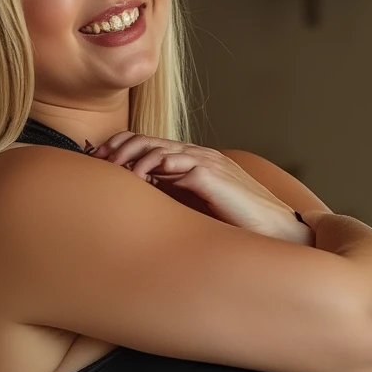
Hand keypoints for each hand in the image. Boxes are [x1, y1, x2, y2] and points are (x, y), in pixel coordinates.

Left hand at [90, 133, 311, 243]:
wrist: (275, 231)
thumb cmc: (238, 227)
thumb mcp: (200, 210)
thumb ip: (176, 201)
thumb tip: (145, 210)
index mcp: (195, 161)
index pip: (150, 145)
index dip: (122, 150)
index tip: (100, 165)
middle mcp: (197, 155)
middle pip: (146, 140)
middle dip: (117, 150)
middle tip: (96, 164)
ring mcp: (203, 161)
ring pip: (154, 147)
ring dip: (127, 157)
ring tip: (110, 170)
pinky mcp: (208, 173)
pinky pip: (170, 162)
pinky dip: (147, 168)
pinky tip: (133, 180)